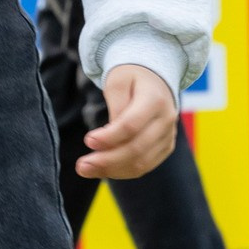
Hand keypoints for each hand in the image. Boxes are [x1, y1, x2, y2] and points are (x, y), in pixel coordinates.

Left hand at [78, 64, 178, 180]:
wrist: (155, 79)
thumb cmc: (131, 78)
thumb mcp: (117, 81)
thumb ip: (114, 107)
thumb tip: (110, 138)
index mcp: (155, 100)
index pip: (131, 126)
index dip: (109, 138)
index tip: (87, 140)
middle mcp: (166, 120)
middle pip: (137, 149)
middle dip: (107, 161)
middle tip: (81, 166)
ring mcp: (168, 136)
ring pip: (141, 163)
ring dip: (112, 170)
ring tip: (86, 170)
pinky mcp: (165, 147)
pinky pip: (144, 166)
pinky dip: (122, 171)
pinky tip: (102, 169)